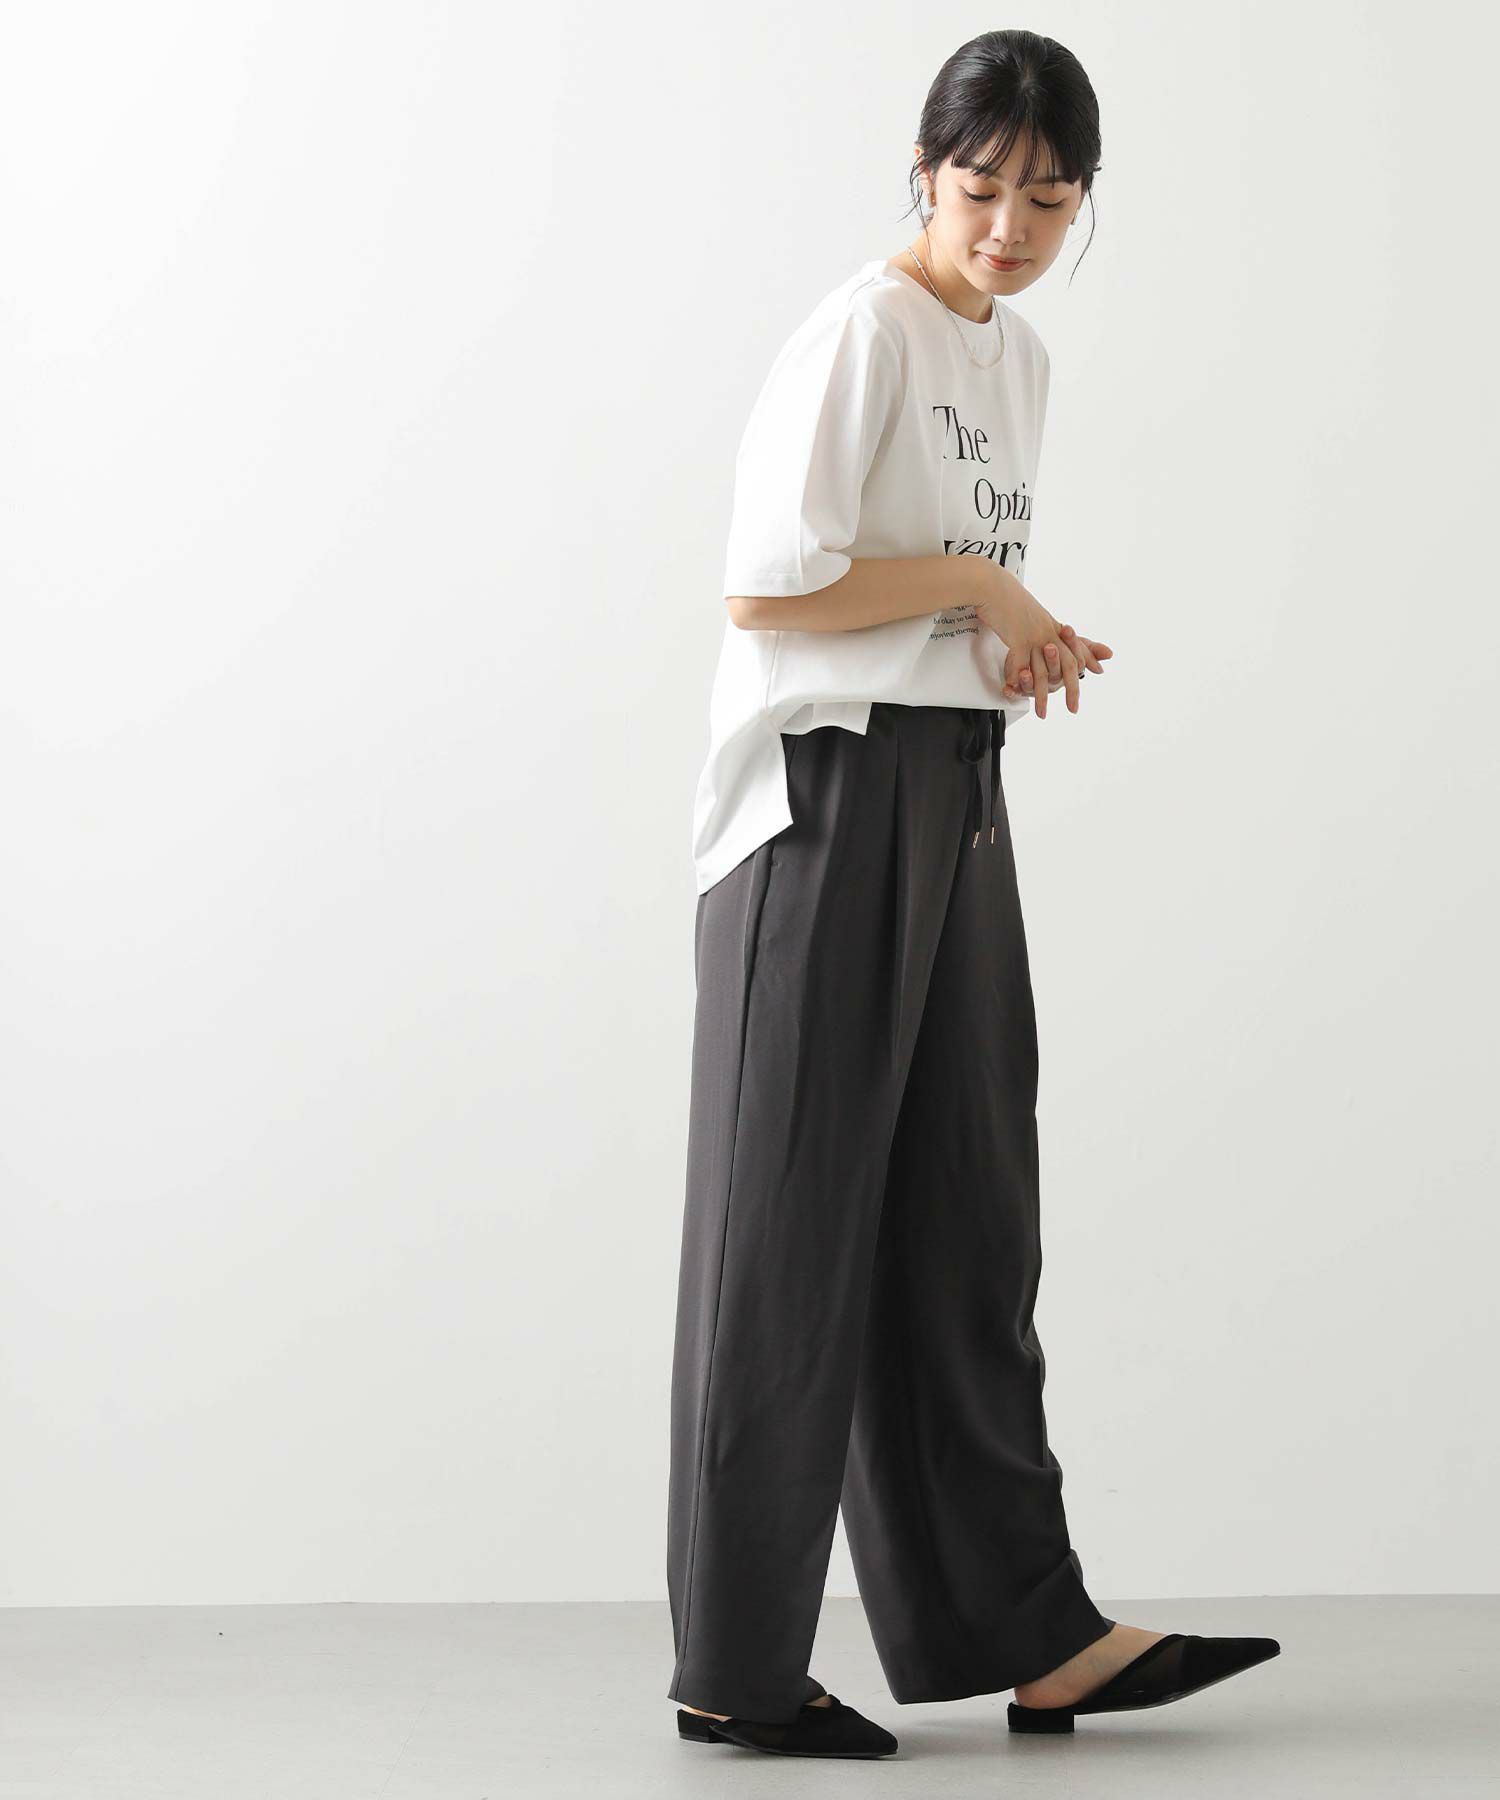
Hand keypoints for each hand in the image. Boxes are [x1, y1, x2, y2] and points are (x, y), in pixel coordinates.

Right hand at [975, 570, 1104, 718]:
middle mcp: (1048, 631)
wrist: (990, 584)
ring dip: (1042, 696)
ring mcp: (1035, 635)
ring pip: (1043, 671)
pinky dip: (1018, 680)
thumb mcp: (1028, 611)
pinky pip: (1022, 664)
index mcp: (1051, 625)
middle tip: (1074, 708)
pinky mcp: (1018, 637)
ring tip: (1043, 714)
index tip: (1098, 672)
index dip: (1087, 658)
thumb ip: (1040, 623)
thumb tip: (1050, 627)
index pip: (1075, 645)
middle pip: (1067, 663)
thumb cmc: (1005, 597)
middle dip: (1072, 688)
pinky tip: (1015, 691)